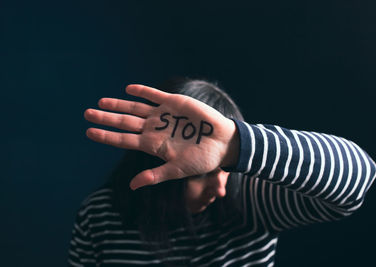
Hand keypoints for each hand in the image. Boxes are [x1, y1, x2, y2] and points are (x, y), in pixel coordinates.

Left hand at [84, 84, 238, 189]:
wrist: (223, 143)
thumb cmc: (202, 159)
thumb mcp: (177, 170)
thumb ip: (155, 175)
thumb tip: (132, 186)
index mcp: (153, 145)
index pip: (124, 139)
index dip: (107, 136)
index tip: (89, 132)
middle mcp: (154, 128)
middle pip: (125, 121)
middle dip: (106, 117)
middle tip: (86, 113)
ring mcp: (163, 115)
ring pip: (136, 107)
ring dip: (119, 104)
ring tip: (101, 102)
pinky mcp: (175, 103)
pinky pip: (155, 95)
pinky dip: (142, 91)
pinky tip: (128, 89)